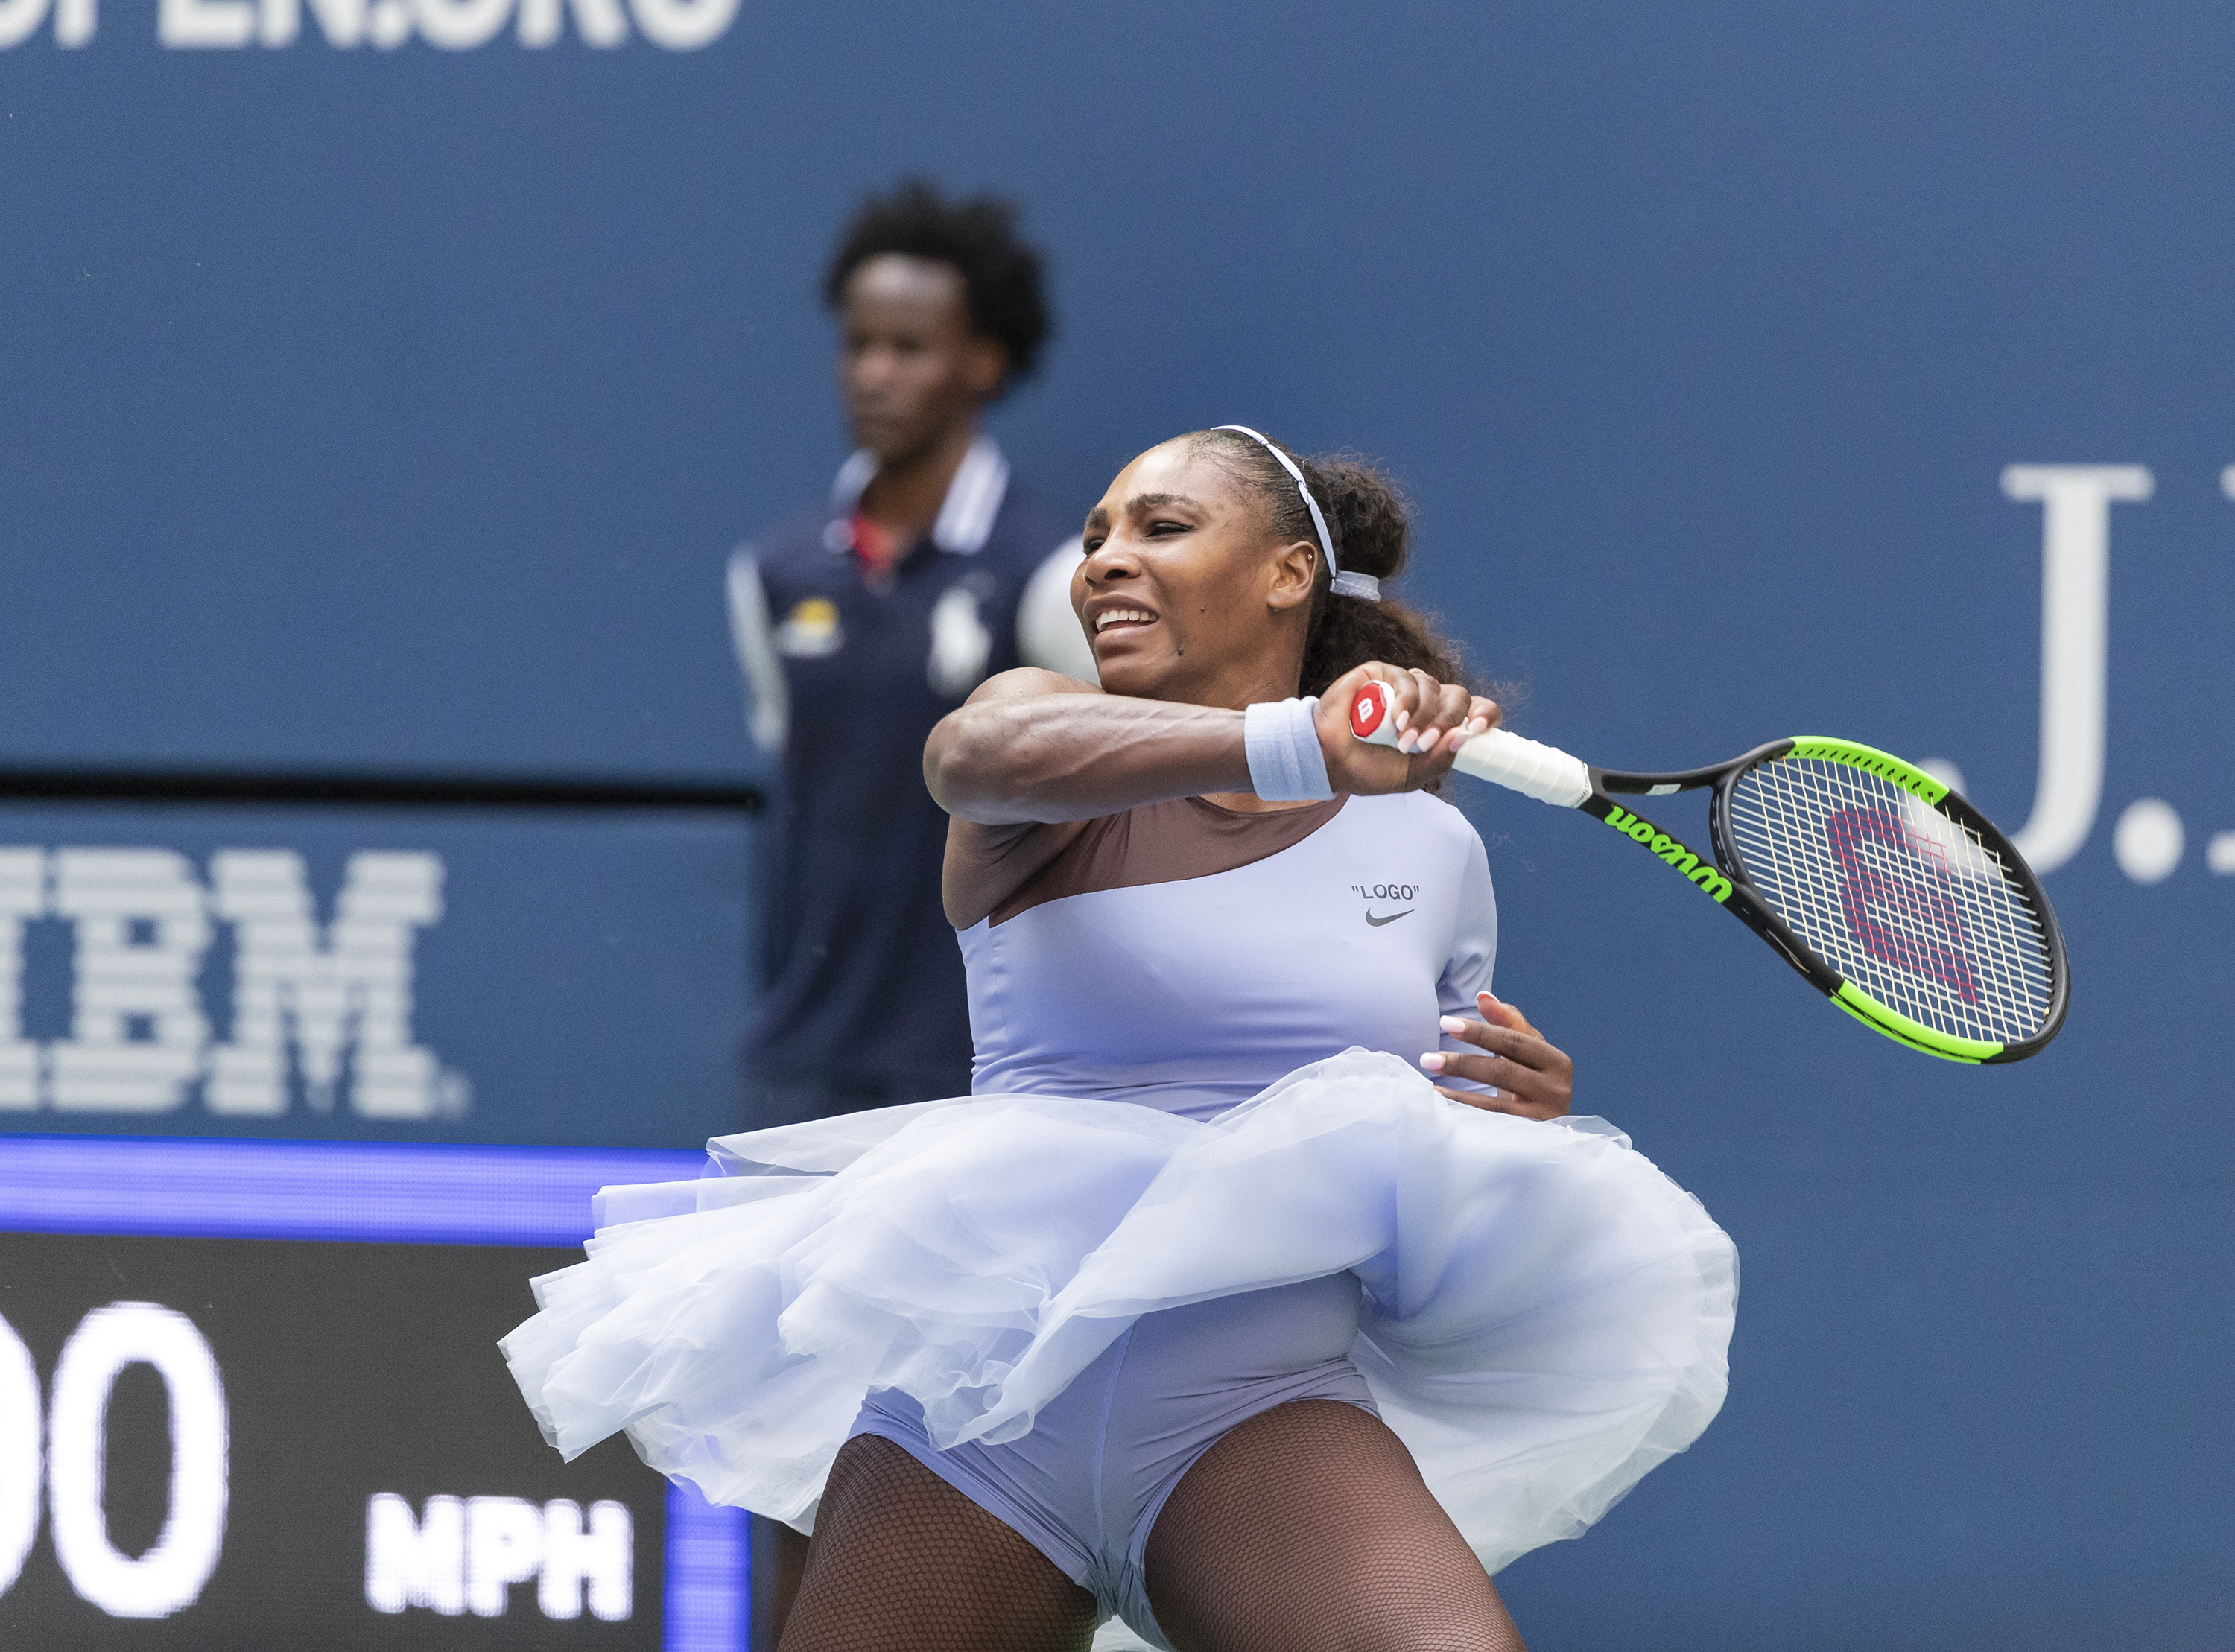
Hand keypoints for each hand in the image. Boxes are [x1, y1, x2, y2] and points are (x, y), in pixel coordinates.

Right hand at [1315, 662, 1500, 795]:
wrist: (1329, 761)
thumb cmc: (1368, 769)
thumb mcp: (1411, 775)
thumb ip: (1439, 760)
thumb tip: (1464, 736)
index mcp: (1438, 724)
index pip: (1474, 710)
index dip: (1484, 714)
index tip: (1476, 729)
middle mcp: (1426, 702)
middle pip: (1457, 696)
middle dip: (1446, 721)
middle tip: (1425, 743)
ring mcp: (1404, 686)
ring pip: (1433, 687)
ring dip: (1423, 715)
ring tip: (1402, 739)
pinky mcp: (1381, 673)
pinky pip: (1406, 679)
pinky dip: (1406, 699)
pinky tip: (1397, 719)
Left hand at [1419, 992, 1572, 1119]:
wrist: (1554, 1129)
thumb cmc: (1535, 1081)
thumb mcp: (1528, 1052)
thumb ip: (1508, 1022)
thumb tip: (1483, 996)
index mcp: (1556, 1061)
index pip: (1513, 1041)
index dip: (1479, 1031)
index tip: (1445, 1022)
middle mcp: (1556, 1089)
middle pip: (1504, 1071)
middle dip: (1462, 1063)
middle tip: (1427, 1058)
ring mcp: (1545, 1119)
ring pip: (1496, 1103)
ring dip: (1458, 1092)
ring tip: (1429, 1082)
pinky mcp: (1530, 1140)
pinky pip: (1491, 1126)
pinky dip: (1465, 1114)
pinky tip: (1442, 1105)